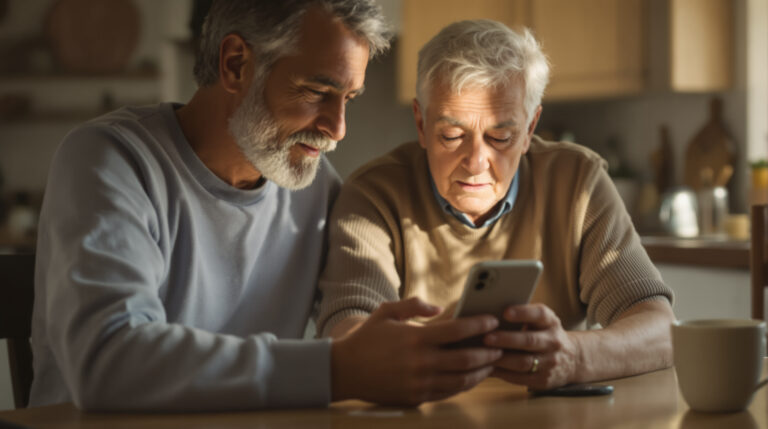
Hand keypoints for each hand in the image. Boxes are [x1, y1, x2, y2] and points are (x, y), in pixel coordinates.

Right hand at [331, 297, 502, 405]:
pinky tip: (471, 376)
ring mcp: (419, 383)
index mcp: (416, 338)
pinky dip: (464, 384)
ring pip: (461, 380)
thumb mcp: (386, 312)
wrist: (344, 370)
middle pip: (466, 359)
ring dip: (481, 371)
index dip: (479, 325)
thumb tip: (440, 307)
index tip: (492, 319)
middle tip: (500, 344)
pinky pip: (448, 392)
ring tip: (492, 362)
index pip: (458, 330)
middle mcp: (421, 362)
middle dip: (488, 351)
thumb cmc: (366, 338)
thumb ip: (414, 304)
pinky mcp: (416, 398)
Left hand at [484, 303, 579, 389]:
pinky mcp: (544, 380)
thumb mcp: (540, 322)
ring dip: (501, 359)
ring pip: (524, 362)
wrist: (571, 359)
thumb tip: (486, 315)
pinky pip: (520, 378)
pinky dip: (502, 373)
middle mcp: (553, 341)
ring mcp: (550, 362)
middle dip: (506, 339)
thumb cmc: (543, 334)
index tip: (505, 312)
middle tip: (486, 337)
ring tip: (482, 354)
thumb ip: (521, 317)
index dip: (523, 313)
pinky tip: (488, 367)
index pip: (540, 314)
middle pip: (530, 340)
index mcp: (551, 322)